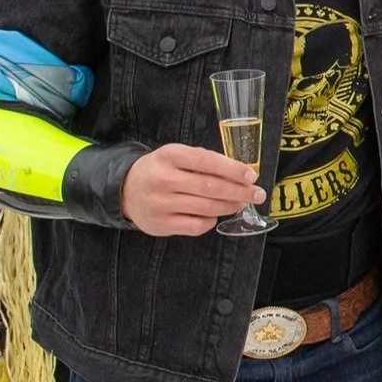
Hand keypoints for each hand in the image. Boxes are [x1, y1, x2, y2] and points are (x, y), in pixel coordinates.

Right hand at [120, 143, 260, 236]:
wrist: (124, 190)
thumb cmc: (160, 170)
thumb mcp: (176, 156)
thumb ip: (203, 160)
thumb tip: (240, 173)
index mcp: (170, 156)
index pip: (207, 161)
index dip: (233, 169)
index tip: (252, 176)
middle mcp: (164, 179)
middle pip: (210, 187)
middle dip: (240, 191)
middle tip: (257, 194)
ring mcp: (161, 203)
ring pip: (206, 208)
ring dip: (229, 206)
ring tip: (240, 204)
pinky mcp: (161, 224)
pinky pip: (195, 226)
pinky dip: (211, 221)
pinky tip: (214, 215)